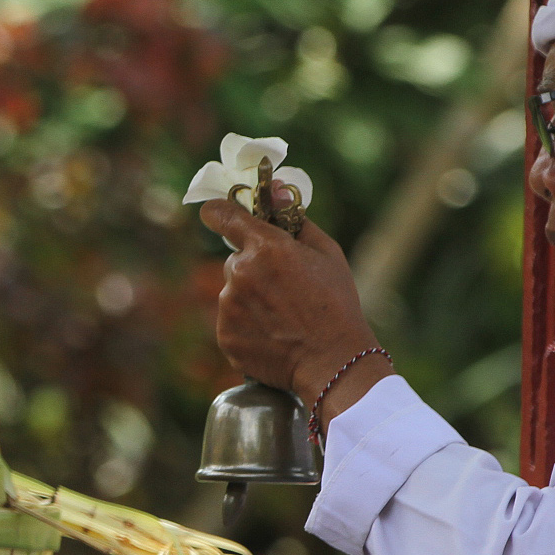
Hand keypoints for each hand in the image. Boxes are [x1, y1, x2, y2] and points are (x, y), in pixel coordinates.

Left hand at [206, 196, 388, 425]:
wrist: (333, 361)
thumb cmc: (336, 304)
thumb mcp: (326, 252)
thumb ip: (294, 219)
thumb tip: (276, 192)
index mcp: (264, 247)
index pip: (222, 215)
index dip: (219, 212)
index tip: (218, 214)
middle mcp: (239, 274)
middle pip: (235, 261)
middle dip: (254, 268)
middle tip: (284, 288)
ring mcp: (228, 308)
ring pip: (232, 292)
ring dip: (250, 299)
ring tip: (282, 317)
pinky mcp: (225, 337)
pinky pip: (231, 321)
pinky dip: (247, 325)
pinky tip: (273, 334)